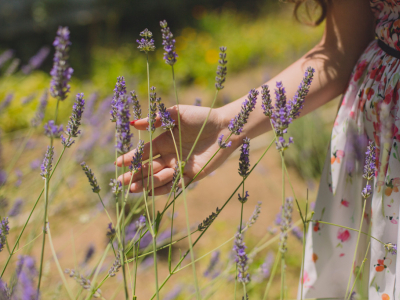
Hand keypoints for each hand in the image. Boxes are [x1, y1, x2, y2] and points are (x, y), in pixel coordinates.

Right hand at [116, 105, 236, 194]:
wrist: (225, 126)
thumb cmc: (201, 117)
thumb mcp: (176, 114)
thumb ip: (156, 119)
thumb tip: (133, 124)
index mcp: (164, 141)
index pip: (144, 153)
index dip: (130, 158)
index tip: (117, 164)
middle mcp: (170, 155)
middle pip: (148, 168)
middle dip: (134, 175)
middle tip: (120, 182)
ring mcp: (180, 166)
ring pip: (159, 178)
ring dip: (146, 183)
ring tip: (133, 188)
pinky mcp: (192, 175)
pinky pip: (175, 185)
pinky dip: (163, 188)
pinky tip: (151, 192)